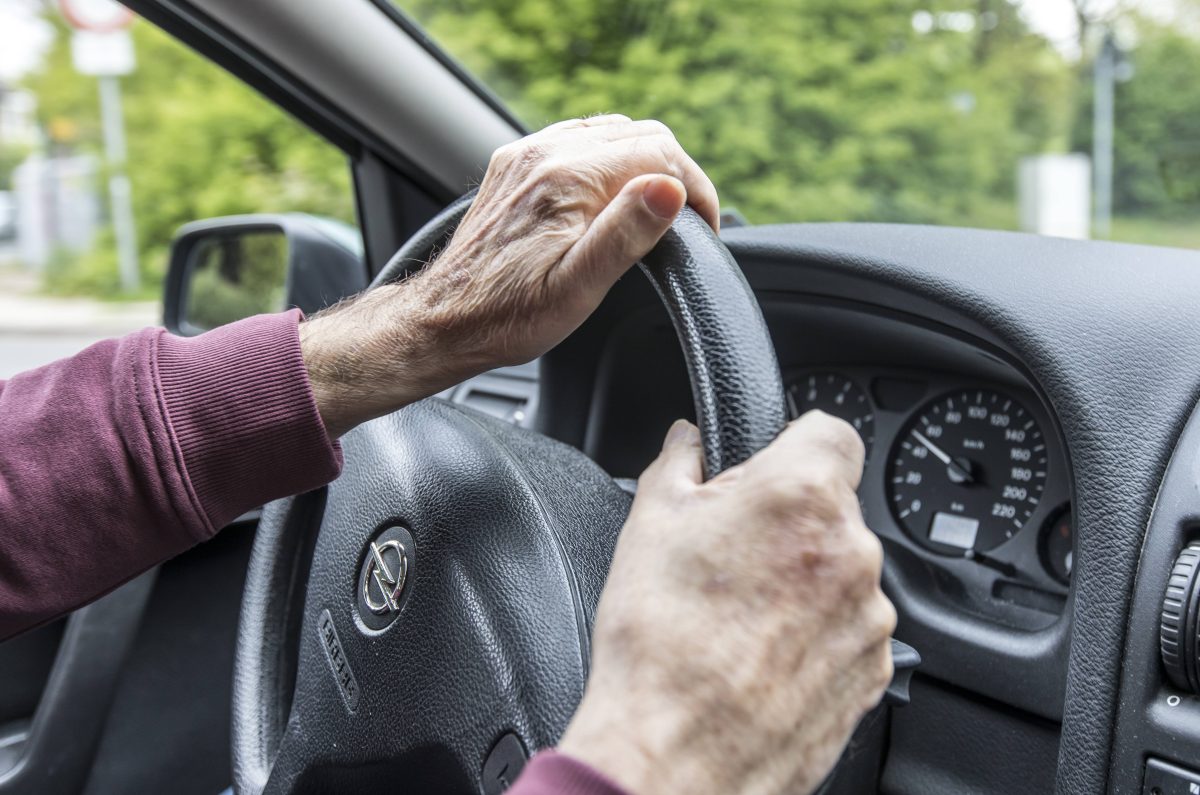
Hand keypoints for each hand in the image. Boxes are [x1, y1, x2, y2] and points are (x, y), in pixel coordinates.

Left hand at [300, 115, 719, 437]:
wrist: (444, 321)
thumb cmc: (509, 316)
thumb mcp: (578, 287)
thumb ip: (627, 232)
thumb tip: (670, 188)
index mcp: (567, 178)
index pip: (659, 155)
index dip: (696, 190)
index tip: (705, 230)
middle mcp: (545, 154)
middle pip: (640, 135)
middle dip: (676, 173)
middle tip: (690, 223)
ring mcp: (527, 156)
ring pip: (611, 132)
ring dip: (645, 164)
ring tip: (659, 212)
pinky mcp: (515, 167)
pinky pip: (578, 140)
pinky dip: (610, 160)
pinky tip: (615, 196)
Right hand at [558, 412, 895, 794]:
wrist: (677, 754)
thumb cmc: (661, 643)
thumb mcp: (650, 523)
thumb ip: (679, 463)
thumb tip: (688, 442)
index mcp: (802, 496)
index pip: (832, 431)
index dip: (793, 445)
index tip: (768, 467)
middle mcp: (852, 551)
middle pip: (831, 508)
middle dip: (787, 522)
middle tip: (731, 555)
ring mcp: (870, 617)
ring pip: (840, 571)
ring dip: (803, 580)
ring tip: (739, 616)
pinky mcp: (874, 671)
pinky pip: (848, 630)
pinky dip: (815, 634)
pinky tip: (759, 654)